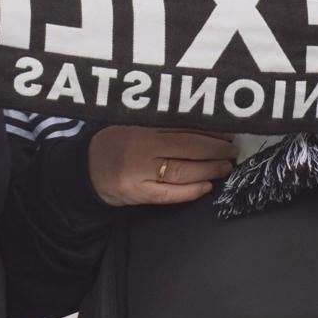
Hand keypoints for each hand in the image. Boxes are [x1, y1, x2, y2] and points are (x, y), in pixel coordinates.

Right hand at [87, 126, 235, 206]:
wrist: (85, 169)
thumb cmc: (112, 141)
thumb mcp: (133, 123)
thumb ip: (162, 123)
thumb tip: (203, 125)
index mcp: (141, 128)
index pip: (182, 129)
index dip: (209, 132)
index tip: (228, 132)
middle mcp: (141, 151)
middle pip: (186, 150)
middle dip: (214, 151)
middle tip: (232, 150)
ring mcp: (139, 175)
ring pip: (181, 172)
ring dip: (208, 170)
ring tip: (225, 166)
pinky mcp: (138, 195)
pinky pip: (169, 194)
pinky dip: (190, 191)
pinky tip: (206, 186)